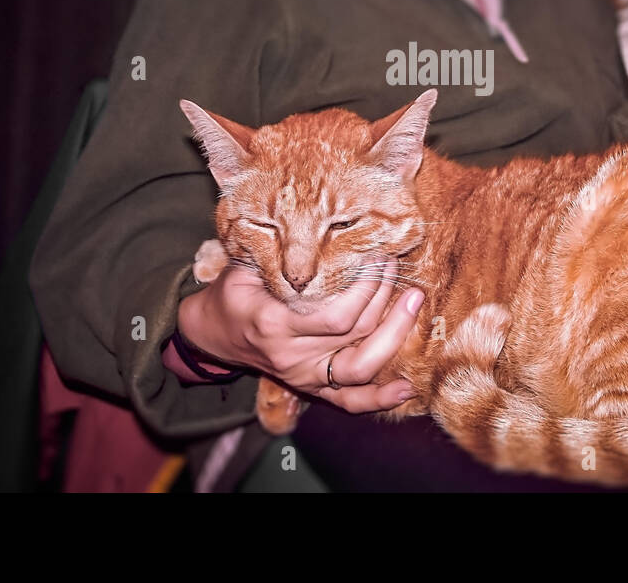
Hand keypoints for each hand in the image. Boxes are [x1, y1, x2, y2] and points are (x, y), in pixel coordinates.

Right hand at [177, 255, 422, 413]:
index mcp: (275, 324)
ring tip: (414, 301)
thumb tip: (319, 226)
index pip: (337, 314)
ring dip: (394, 336)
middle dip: (385, 298)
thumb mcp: (244, 267)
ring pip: (360, 368)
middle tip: (396, 265)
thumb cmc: (232, 293)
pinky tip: (407, 387)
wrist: (213, 334)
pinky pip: (349, 403)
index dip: (365, 287)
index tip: (376, 254)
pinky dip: (380, 399)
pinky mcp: (312, 389)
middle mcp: (293, 357)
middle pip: (354, 334)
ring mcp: (305, 377)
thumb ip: (279, 255)